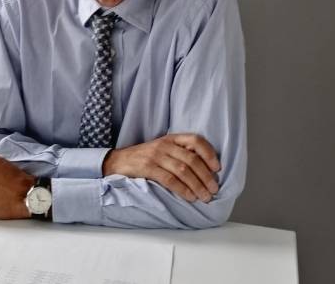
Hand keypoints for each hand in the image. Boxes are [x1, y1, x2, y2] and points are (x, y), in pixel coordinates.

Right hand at [102, 134, 220, 201]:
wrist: (117, 161)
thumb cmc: (144, 158)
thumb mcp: (162, 150)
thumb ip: (179, 154)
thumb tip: (204, 170)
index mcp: (171, 138)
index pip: (195, 140)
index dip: (209, 153)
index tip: (217, 168)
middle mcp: (165, 144)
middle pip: (192, 159)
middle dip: (206, 176)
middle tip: (214, 189)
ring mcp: (156, 155)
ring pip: (183, 170)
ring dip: (197, 185)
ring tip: (205, 197)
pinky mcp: (147, 168)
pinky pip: (170, 179)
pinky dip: (183, 190)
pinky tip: (190, 197)